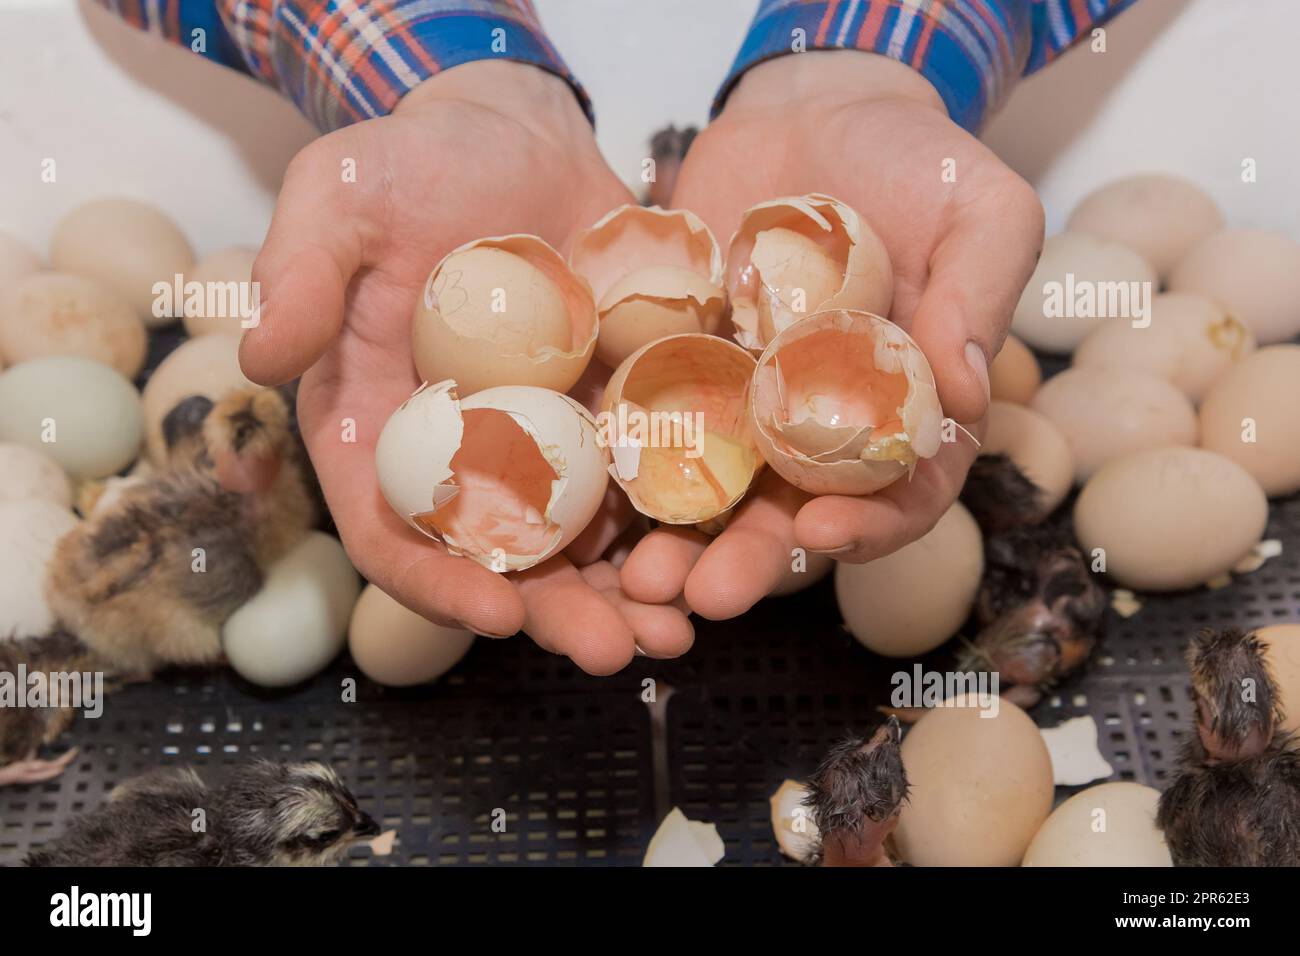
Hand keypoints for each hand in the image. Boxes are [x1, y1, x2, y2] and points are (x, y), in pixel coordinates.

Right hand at [240, 61, 691, 672]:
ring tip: (686, 626)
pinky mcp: (616, 412)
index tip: (500, 618)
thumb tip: (262, 354)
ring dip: (635, 592)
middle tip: (619, 651)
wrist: (513, 136)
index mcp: (380, 431)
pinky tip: (731, 548)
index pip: (394, 532)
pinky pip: (653, 480)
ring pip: (588, 541)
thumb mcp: (342, 197)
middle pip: (505, 561)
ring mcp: (549, 443)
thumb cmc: (412, 164)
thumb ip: (300, 271)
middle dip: (561, 613)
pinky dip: (688, 521)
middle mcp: (464, 457)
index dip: (438, 584)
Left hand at [622, 51, 1043, 617]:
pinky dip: (620, 469)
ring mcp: (744, 406)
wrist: (813, 109)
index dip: (871, 526)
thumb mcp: (981, 208)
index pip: (901, 493)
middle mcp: (821, 428)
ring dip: (676, 543)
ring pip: (711, 494)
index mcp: (905, 413)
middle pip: (790, 517)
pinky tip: (586, 499)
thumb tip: (968, 393)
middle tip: (704, 596)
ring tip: (636, 578)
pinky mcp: (677, 370)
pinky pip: (647, 427)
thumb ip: (981, 294)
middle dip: (749, 562)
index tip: (822, 534)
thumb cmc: (915, 158)